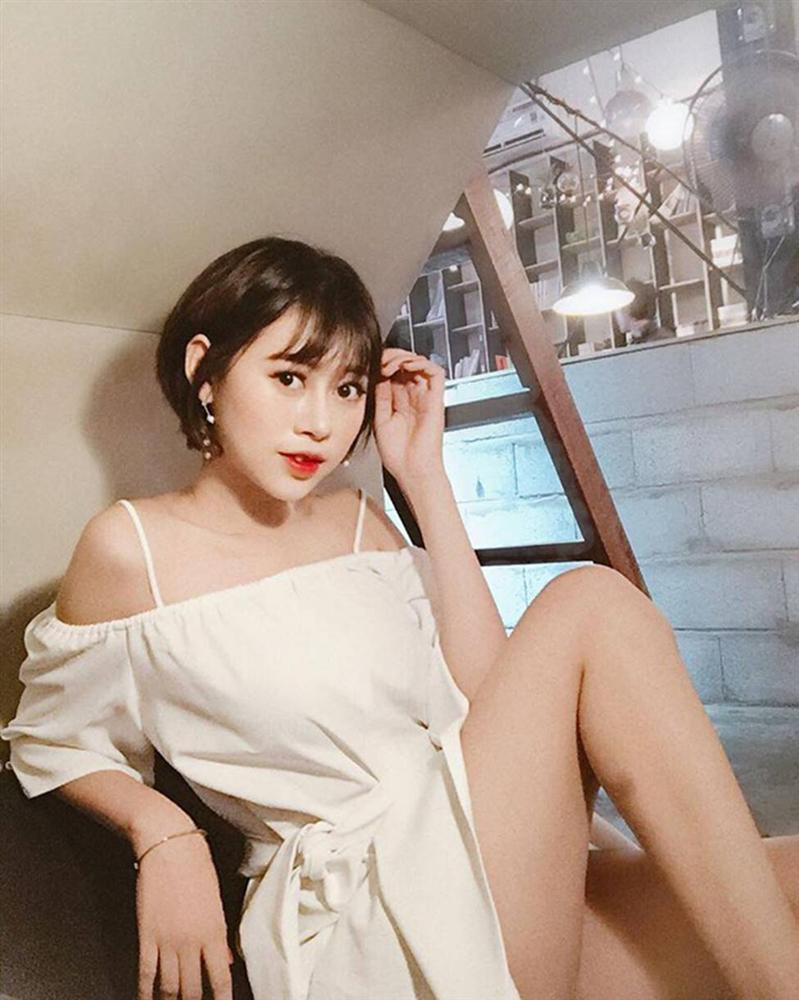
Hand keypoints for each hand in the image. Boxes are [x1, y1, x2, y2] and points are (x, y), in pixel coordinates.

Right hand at [135, 832, 233, 999]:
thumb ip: (220, 936)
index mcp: (215, 932)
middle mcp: (192, 942)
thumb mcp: (216, 901)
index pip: (220, 978)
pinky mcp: (146, 936)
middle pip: (193, 990)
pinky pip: (146, 974)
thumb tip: (225, 961)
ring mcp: (168, 941)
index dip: (221, 999)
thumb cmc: (197, 867)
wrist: (170, 847)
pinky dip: (145, 993)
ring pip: (169, 987)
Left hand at [374, 348, 445, 485]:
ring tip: (390, 365)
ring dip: (404, 357)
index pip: (394, 372)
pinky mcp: (436, 399)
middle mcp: (413, 396)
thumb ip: (380, 396)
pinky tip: (407, 366)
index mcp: (400, 401)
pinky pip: (436, 373)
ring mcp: (425, 397)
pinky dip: (422, 363)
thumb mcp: (380, 419)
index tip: (371, 365)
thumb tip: (377, 375)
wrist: (412, 470)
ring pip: (420, 363)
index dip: (383, 363)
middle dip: (392, 357)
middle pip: (407, 364)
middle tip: (380, 362)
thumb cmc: (398, 454)